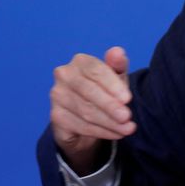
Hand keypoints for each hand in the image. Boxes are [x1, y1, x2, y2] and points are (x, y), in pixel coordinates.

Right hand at [49, 47, 135, 174]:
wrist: (84, 116)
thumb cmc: (104, 90)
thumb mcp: (115, 77)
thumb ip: (118, 65)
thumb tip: (118, 52)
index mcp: (80, 61)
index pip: (96, 71)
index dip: (112, 85)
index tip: (128, 99)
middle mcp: (64, 75)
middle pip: (89, 91)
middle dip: (110, 106)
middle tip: (127, 116)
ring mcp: (58, 96)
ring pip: (86, 111)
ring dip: (109, 122)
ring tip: (128, 128)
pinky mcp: (56, 116)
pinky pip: (81, 125)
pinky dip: (101, 131)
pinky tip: (116, 133)